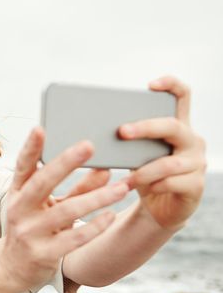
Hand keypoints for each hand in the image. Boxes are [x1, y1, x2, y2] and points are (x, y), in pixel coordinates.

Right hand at [0, 127, 128, 289]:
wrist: (13, 266)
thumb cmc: (34, 226)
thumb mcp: (48, 204)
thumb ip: (77, 188)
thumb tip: (106, 170)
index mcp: (17, 191)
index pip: (22, 166)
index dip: (30, 148)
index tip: (40, 128)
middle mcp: (19, 209)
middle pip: (42, 183)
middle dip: (65, 163)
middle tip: (89, 145)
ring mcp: (30, 233)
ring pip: (66, 211)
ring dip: (96, 198)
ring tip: (122, 187)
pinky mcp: (43, 254)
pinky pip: (73, 238)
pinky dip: (94, 226)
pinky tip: (111, 215)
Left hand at [119, 76, 205, 229]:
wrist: (160, 208)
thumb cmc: (145, 173)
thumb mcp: (136, 154)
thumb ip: (128, 139)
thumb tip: (96, 127)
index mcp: (178, 126)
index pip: (182, 96)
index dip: (170, 85)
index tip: (150, 85)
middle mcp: (192, 141)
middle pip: (173, 126)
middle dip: (145, 128)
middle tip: (121, 132)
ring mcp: (197, 163)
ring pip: (169, 162)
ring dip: (143, 170)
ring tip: (124, 178)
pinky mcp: (196, 186)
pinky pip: (173, 183)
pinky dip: (152, 186)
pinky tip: (138, 188)